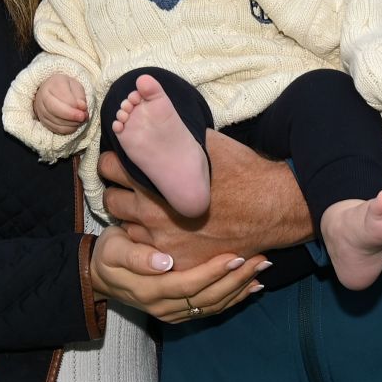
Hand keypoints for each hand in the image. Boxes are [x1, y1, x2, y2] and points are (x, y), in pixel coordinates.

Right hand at [34, 75, 89, 133]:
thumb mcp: (76, 86)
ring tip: (81, 120)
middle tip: (83, 117)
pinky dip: (67, 129)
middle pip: (54, 109)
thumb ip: (80, 96)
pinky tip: (75, 125)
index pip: (61, 94)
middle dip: (71, 115)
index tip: (84, 107)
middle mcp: (43, 96)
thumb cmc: (67, 88)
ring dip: (71, 123)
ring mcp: (41, 110)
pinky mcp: (43, 121)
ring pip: (55, 120)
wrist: (53, 93)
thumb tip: (82, 107)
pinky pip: (55, 128)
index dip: (74, 103)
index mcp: (52, 83)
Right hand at [89, 224, 264, 323]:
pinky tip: (251, 287)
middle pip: (208, 297)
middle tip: (262, 259)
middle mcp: (164, 307)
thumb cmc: (108, 254)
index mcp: (150, 290)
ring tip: (263, 269)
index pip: (189, 283)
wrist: (99, 276)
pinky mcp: (180, 313)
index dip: (214, 272)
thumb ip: (136, 255)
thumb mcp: (114, 248)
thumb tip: (164, 261)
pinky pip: (211, 310)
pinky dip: (234, 299)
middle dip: (237, 279)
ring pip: (213, 306)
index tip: (236, 256)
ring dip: (240, 289)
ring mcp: (173, 313)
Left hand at [101, 129, 311, 268]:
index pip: (110, 169)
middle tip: (128, 186)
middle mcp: (152, 216)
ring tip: (146, 209)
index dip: (114, 161)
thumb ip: (177, 136)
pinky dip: (149, 240)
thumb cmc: (242, 173)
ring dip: (131, 218)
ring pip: (126, 229)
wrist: (271, 208)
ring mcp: (162, 243)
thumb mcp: (207, 144)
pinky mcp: (177, 261)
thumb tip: (160, 120)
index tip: (120, 160)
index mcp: (155, 183)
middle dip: (116, 190)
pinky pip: (147, 251)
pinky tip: (162, 229)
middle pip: (111, 201)